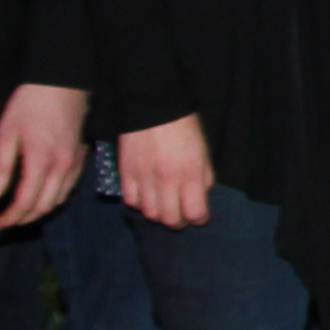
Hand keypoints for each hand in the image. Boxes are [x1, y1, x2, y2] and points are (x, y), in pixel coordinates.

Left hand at [0, 82, 88, 225]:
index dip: (10, 218)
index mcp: (41, 162)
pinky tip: (42, 195)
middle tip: (6, 221)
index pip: (25, 202)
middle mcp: (62, 167)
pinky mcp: (81, 156)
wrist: (63, 82)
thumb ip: (0, 166)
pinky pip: (69, 187)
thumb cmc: (30, 104)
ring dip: (40, 211)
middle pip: (44, 206)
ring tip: (21, 212)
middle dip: (24, 219)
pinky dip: (54, 198)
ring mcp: (75, 162)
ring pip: (59, 200)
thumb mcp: (6, 132)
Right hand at [119, 113, 218, 228]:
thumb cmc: (185, 128)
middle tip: (180, 214)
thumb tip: (199, 200)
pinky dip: (138, 204)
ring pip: (149, 214)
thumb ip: (204, 179)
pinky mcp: (125, 173)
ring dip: (158, 214)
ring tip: (163, 206)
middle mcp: (166, 180)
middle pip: (169, 219)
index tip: (199, 216)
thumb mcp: (204, 153)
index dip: (199, 219)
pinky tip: (145, 196)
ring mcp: (143, 178)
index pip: (195, 213)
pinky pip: (130, 201)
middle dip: (178, 222)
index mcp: (190, 173)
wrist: (153, 107)